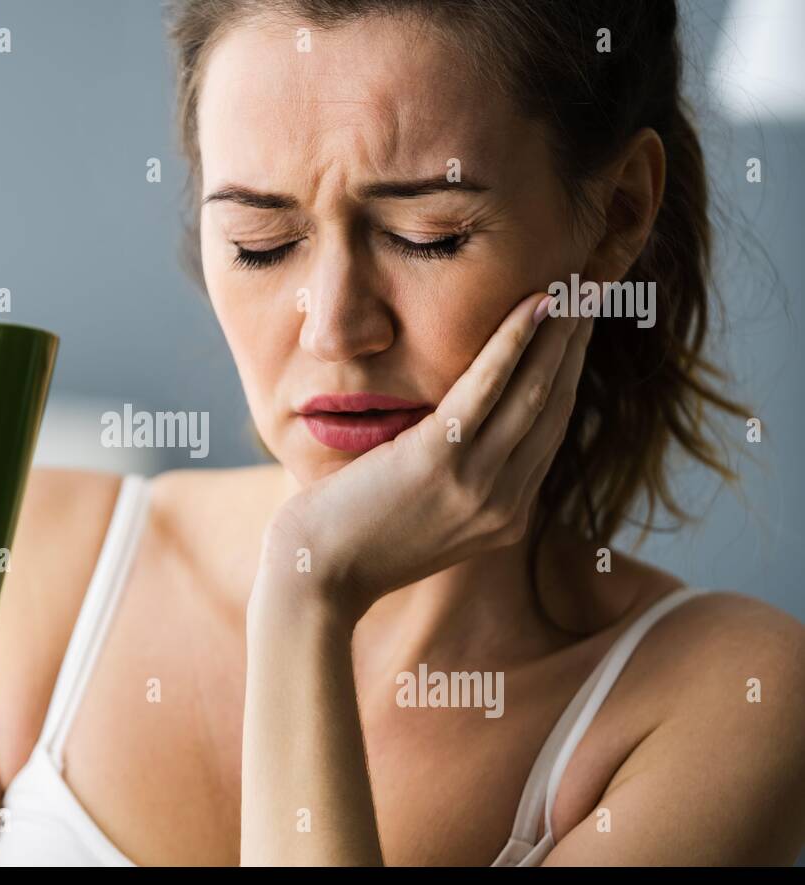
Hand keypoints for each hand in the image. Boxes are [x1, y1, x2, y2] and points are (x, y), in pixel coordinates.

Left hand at [257, 291, 592, 629]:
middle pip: (553, 408)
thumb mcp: (421, 517)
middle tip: (589, 293)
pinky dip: (516, 342)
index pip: (548, 434)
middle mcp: (505, 504)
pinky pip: (489, 388)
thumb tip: (462, 428)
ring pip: (534, 392)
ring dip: (558, 333)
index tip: (576, 332)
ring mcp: (477, 485)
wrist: (315, 579)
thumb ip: (455, 480)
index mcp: (505, 517)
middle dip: (574, 347)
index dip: (567, 377)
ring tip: (571, 286)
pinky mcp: (440, 462)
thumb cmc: (351, 543)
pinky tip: (535, 304)